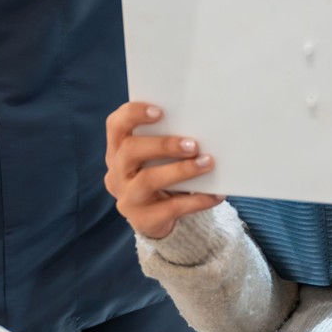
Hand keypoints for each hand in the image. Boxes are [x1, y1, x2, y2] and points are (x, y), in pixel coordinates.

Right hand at [103, 101, 224, 239]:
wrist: (157, 219)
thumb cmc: (160, 175)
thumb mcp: (155, 159)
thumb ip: (166, 143)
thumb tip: (202, 128)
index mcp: (118, 151)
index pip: (115, 126)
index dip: (132, 114)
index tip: (159, 111)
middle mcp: (117, 173)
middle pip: (130, 151)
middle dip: (163, 144)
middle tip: (192, 144)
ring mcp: (128, 199)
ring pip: (148, 180)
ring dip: (181, 170)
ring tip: (207, 163)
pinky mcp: (143, 220)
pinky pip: (171, 208)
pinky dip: (197, 200)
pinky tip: (216, 194)